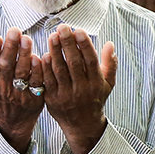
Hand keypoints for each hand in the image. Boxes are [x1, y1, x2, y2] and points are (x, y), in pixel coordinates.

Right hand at [0, 28, 43, 153]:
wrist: (13, 120)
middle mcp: (3, 88)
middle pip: (6, 67)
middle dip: (10, 48)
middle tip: (15, 31)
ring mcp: (19, 93)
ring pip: (22, 72)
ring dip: (24, 55)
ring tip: (27, 38)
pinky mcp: (34, 97)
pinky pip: (36, 82)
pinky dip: (37, 70)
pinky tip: (39, 57)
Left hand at [41, 24, 116, 153]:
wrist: (83, 125)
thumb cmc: (95, 99)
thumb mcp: (108, 83)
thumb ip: (110, 63)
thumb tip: (110, 44)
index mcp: (96, 84)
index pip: (90, 61)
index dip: (84, 45)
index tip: (78, 30)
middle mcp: (82, 90)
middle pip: (74, 64)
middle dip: (68, 44)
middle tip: (62, 28)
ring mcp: (66, 95)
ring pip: (60, 71)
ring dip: (55, 52)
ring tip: (52, 36)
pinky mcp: (52, 100)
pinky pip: (48, 81)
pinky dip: (45, 68)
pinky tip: (44, 54)